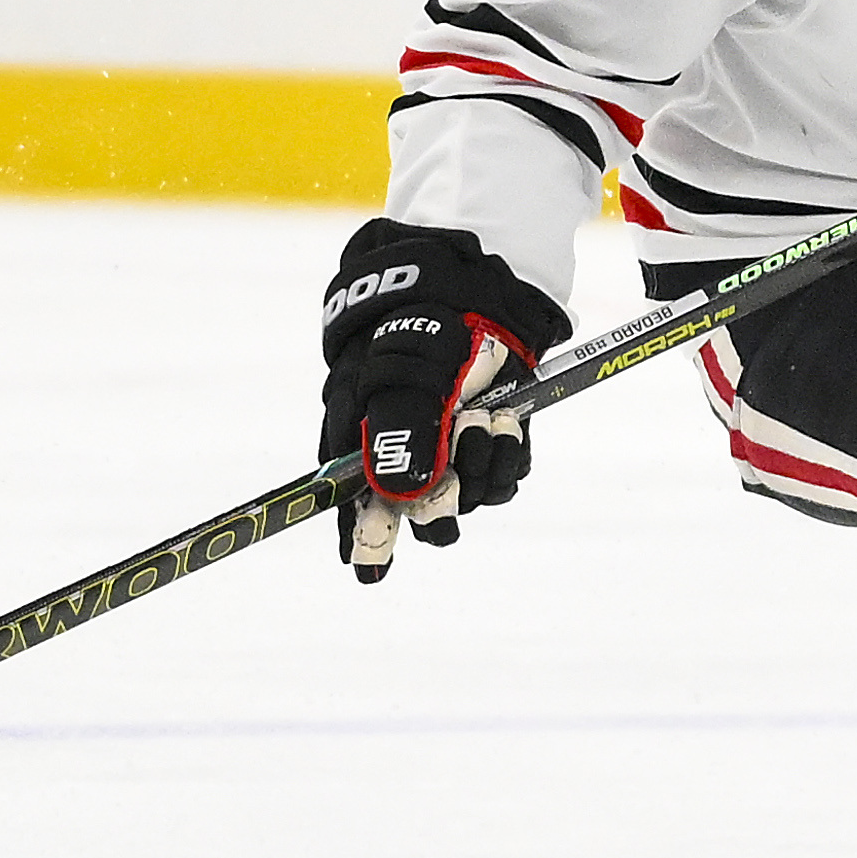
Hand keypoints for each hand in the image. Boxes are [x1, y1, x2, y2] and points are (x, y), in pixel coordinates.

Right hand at [316, 220, 571, 583]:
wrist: (482, 285)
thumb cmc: (425, 325)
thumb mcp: (408, 376)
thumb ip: (401, 435)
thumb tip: (403, 496)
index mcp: (360, 428)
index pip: (350, 496)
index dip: (360, 537)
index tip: (368, 572)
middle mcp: (403, 443)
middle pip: (417, 508)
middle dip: (440, 504)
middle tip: (451, 501)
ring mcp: (449, 442)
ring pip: (467, 494)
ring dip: (480, 469)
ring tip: (483, 424)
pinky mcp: (490, 437)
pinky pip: (502, 475)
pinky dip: (506, 457)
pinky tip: (503, 426)